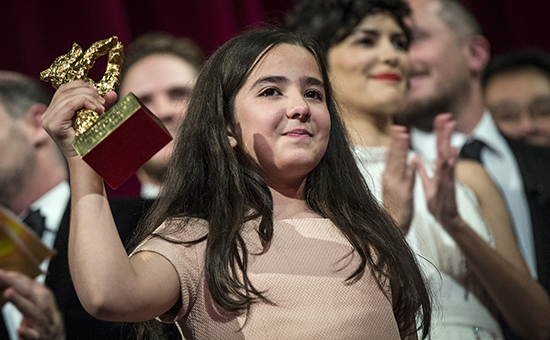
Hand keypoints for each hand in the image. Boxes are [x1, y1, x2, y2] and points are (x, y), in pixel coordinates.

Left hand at [0, 270, 63, 339]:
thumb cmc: (41, 322)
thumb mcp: (34, 307)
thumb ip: (23, 295)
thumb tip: (6, 280)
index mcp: (45, 300)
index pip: (32, 286)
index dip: (17, 278)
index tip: (1, 273)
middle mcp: (47, 311)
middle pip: (35, 295)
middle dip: (19, 284)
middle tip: (2, 276)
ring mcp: (45, 326)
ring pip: (35, 313)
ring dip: (21, 302)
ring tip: (7, 292)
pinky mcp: (40, 339)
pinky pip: (35, 336)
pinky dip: (28, 333)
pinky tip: (20, 329)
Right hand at [41, 80, 116, 159]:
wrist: (89, 164)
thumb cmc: (93, 144)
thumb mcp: (98, 119)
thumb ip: (103, 105)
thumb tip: (112, 92)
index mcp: (54, 112)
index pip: (64, 89)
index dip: (81, 85)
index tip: (98, 92)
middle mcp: (47, 115)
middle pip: (66, 90)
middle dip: (88, 91)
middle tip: (103, 101)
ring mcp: (48, 120)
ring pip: (69, 96)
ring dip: (89, 97)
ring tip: (102, 107)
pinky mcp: (54, 124)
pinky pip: (69, 105)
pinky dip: (85, 102)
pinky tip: (98, 109)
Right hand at [382, 125, 414, 233]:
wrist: (391, 225)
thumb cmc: (395, 208)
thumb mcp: (398, 188)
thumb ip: (404, 174)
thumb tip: (409, 162)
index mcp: (390, 176)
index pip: (392, 155)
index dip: (395, 142)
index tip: (398, 129)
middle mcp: (390, 177)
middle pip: (393, 155)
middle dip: (396, 140)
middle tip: (399, 126)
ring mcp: (395, 184)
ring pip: (397, 162)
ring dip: (400, 147)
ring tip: (403, 134)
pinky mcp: (402, 191)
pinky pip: (405, 175)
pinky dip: (407, 164)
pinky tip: (410, 156)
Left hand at [414, 114, 461, 231]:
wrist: (444, 218)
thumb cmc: (438, 201)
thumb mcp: (428, 183)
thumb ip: (422, 170)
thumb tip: (415, 158)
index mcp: (439, 169)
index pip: (438, 147)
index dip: (438, 133)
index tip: (439, 119)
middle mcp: (444, 171)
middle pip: (444, 148)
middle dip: (445, 132)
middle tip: (446, 116)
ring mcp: (447, 178)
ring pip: (447, 157)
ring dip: (448, 143)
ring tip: (450, 130)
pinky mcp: (448, 187)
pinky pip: (448, 175)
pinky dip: (449, 165)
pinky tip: (450, 156)